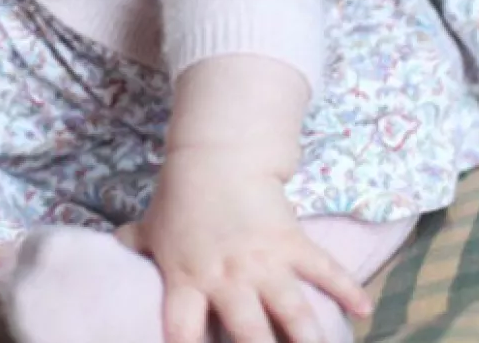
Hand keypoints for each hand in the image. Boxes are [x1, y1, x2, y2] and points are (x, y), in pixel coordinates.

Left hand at [116, 149, 372, 342]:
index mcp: (187, 279)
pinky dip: (347, 289)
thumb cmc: (181, 197)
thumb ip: (138, 245)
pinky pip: (324, 269)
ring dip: (309, 339)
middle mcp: (227, 277)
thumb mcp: (154, 225)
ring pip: (292, 311)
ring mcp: (263, 262)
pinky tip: (364, 312)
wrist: (216, 154)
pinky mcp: (292, 242)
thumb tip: (113, 247)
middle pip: (248, 333)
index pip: (183, 330)